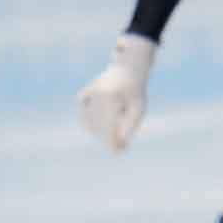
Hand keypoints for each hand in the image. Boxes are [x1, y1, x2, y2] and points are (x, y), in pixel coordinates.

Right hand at [77, 34, 156, 150]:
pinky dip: (89, 119)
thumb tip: (119, 145)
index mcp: (112, 98)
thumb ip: (129, 127)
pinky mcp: (85, 93)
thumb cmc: (136, 92)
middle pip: (99, 125)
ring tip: (116, 128)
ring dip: (100, 130)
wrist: (128, 69)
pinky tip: (102, 119)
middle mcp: (98, 95)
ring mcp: (89, 93)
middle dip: (109, 137)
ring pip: (90, 121)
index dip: (112, 141)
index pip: (109, 125)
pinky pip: (84, 112)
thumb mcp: (138, 109)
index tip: (117, 153)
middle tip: (121, 147)